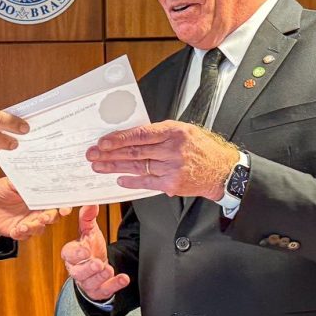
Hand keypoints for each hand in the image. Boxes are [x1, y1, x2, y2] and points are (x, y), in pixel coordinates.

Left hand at [0, 177, 69, 240]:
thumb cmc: (0, 190)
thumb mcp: (11, 182)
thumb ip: (24, 182)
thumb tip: (37, 179)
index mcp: (39, 197)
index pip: (56, 201)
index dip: (63, 206)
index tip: (64, 209)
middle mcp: (37, 210)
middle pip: (52, 217)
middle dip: (50, 218)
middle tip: (43, 217)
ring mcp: (29, 221)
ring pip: (40, 228)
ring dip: (34, 227)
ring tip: (24, 225)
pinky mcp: (19, 231)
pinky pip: (25, 236)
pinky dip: (21, 234)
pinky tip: (16, 230)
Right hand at [59, 205, 128, 301]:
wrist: (97, 268)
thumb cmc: (90, 249)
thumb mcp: (90, 232)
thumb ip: (88, 217)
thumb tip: (91, 203)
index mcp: (72, 255)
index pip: (68, 255)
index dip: (75, 253)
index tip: (85, 249)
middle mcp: (77, 270)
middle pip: (78, 272)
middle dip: (88, 268)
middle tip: (97, 263)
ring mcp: (88, 282)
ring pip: (91, 282)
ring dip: (100, 276)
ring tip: (108, 269)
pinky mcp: (99, 291)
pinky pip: (105, 290)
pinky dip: (114, 285)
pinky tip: (123, 278)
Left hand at [86, 121, 237, 199]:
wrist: (222, 171)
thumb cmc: (202, 149)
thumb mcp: (184, 131)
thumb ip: (159, 133)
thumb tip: (131, 136)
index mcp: (174, 132)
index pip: (139, 135)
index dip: (118, 139)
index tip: (103, 142)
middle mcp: (172, 150)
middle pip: (134, 151)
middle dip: (110, 153)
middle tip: (93, 154)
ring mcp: (172, 168)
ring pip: (137, 167)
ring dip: (115, 167)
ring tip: (99, 166)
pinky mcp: (172, 184)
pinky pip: (146, 182)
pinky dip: (131, 181)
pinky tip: (119, 179)